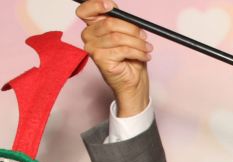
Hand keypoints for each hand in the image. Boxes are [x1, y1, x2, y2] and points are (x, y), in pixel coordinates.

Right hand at [76, 0, 151, 116]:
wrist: (133, 82)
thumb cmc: (130, 59)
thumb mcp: (127, 36)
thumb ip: (122, 23)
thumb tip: (126, 15)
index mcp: (93, 27)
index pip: (85, 11)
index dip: (96, 5)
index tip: (111, 6)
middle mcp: (88, 37)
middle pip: (109, 23)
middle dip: (131, 29)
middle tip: (143, 36)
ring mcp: (92, 48)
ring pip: (118, 37)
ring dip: (138, 43)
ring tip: (147, 48)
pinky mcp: (100, 59)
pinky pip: (123, 50)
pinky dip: (138, 52)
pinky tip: (145, 55)